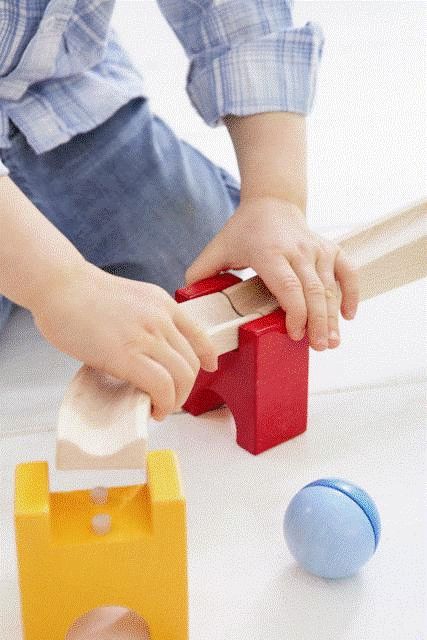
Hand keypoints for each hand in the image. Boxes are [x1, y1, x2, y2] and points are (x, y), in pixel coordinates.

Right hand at [32, 263, 217, 418]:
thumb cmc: (81, 293)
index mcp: (162, 303)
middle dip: (186, 387)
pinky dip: (163, 403)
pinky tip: (152, 408)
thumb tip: (146, 352)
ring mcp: (146, 336)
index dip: (207, 356)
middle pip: (192, 362)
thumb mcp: (129, 299)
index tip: (208, 366)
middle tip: (170, 398)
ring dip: (175, 400)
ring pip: (182, 377)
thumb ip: (144, 321)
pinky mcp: (127, 355)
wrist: (58, 285)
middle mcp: (161, 318)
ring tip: (160, 408)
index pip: (199, 333)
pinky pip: (161, 385)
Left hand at [185, 197, 358, 350]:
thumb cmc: (244, 230)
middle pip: (313, 291)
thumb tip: (185, 302)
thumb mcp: (217, 248)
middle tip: (318, 347)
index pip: (288, 286)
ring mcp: (316, 250)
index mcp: (269, 252)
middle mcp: (297, 251)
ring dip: (333, 316)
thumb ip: (199, 273)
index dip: (295, 312)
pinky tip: (349, 316)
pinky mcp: (330, 249)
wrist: (272, 203)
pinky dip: (352, 293)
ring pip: (331, 287)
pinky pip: (349, 272)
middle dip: (318, 322)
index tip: (294, 334)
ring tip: (331, 343)